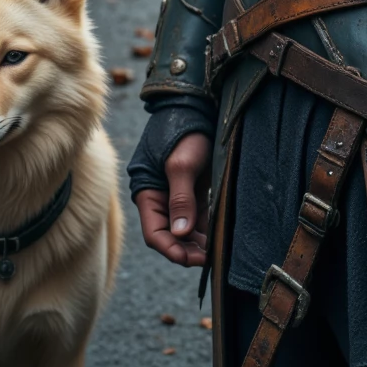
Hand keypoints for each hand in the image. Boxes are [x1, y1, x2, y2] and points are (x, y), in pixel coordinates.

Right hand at [134, 131, 211, 266]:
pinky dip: (206, 228)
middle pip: (170, 236)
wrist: (195, 107)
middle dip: (187, 250)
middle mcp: (160, 199)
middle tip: (210, 259)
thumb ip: (181, 199)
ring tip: (217, 251)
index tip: (193, 260)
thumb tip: (180, 234)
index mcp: (148, 194)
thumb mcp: (182, 165)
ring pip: (185, 230)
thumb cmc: (183, 132)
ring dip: (198, 242)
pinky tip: (219, 237)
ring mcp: (178, 196)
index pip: (155, 234)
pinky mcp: (194, 191)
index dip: (172, 250)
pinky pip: (198, 217)